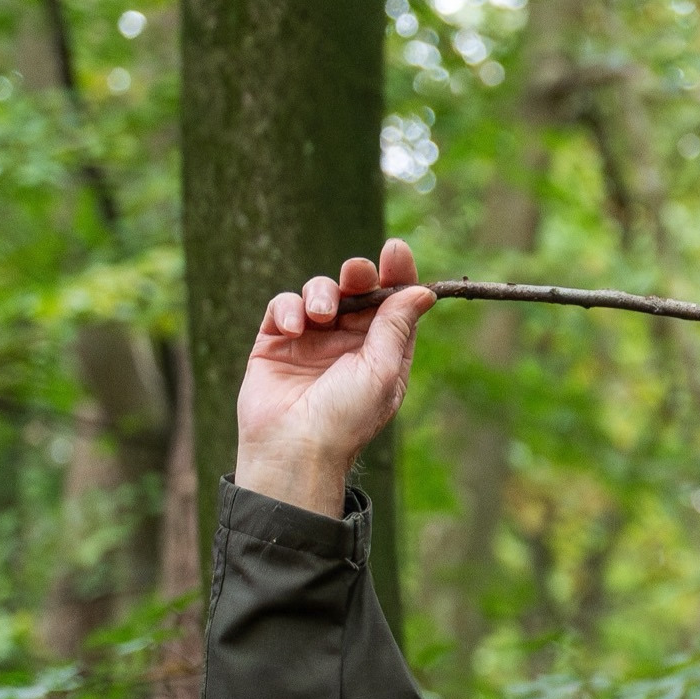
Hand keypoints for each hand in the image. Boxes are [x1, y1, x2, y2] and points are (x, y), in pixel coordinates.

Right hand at [231, 238, 433, 516]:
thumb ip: (396, 326)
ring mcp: (312, 341)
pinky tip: (293, 326)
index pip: (394, 304)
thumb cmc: (346, 417)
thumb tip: (423, 291)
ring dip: (320, 293)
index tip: (396, 250)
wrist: (293, 448)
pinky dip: (289, 307)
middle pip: (357, 292)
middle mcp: (349, 344)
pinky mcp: (276, 342)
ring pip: (319, 293)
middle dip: (358, 274)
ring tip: (320, 314)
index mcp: (383, 352)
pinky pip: (284, 306)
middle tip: (356, 272)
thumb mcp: (381, 370)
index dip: (397, 275)